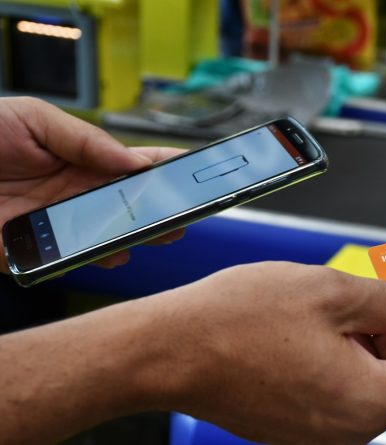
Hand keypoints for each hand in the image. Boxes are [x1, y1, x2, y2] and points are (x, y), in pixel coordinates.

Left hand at [0, 97, 184, 272]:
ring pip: (110, 236)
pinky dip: (96, 259)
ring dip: (139, 237)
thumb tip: (132, 161)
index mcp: (81, 160)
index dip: (167, 169)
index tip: (198, 173)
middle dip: (164, 209)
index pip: (135, 166)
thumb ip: (85, 139)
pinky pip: (72, 260)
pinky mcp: (33, 252)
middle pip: (132, 206)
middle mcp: (75, 194)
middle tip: (189, 212)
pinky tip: (115, 253)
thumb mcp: (32, 119)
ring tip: (164, 232)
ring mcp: (57, 224)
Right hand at [0, 262, 385, 443]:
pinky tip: (317, 329)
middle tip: (378, 296)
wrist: (167, 351)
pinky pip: (343, 395)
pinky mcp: (297, 428)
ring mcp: (320, 435)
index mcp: (366, 402)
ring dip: (373, 344)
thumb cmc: (236, 321)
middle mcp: (348, 431)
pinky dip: (346, 361)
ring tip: (337, 307)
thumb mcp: (334, 293)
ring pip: (376, 386)